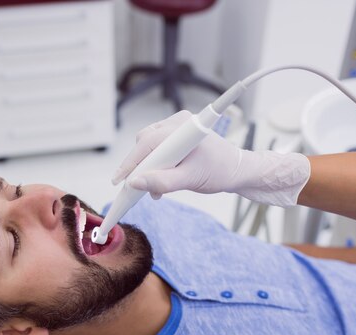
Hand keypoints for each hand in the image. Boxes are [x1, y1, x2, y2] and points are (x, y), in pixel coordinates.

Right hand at [112, 111, 310, 206]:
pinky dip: (154, 164)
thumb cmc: (219, 172)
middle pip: (144, 143)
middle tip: (136, 189)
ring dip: (147, 167)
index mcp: (183, 128)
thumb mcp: (190, 180)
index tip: (119, 181)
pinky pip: (156, 147)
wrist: (236, 170)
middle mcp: (178, 123)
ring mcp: (176, 128)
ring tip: (154, 188)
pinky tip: (160, 179)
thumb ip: (163, 182)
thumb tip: (136, 183)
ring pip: (148, 146)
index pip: (147, 143)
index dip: (131, 162)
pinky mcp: (176, 135)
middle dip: (139, 167)